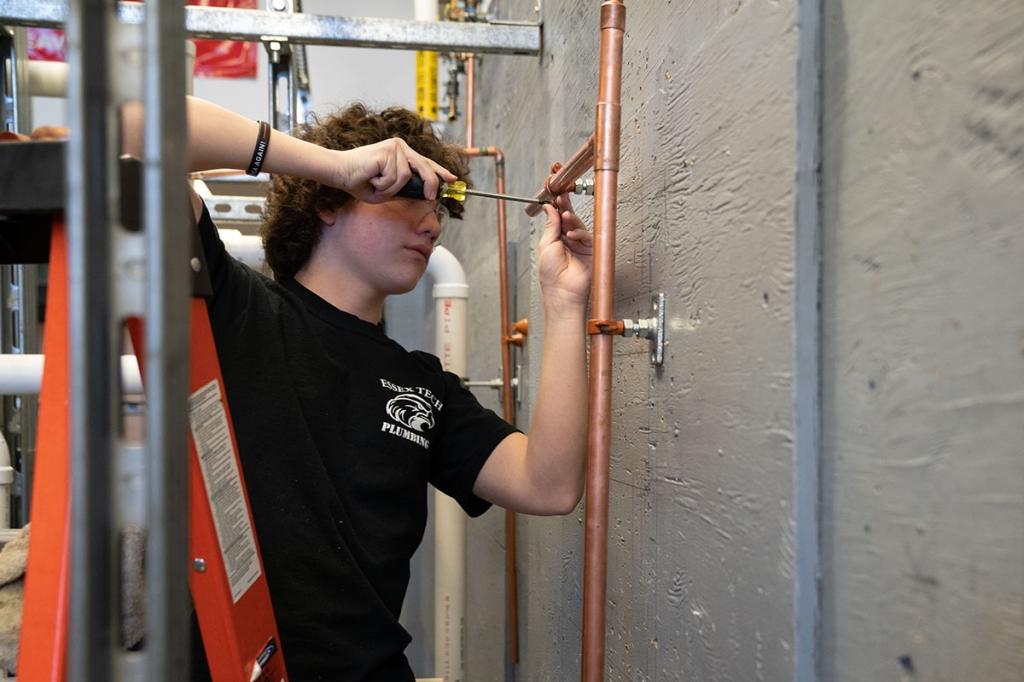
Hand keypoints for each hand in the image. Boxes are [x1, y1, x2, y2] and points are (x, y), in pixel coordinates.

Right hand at [335, 138, 455, 203]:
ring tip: (376, 183)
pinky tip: (372, 178)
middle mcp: (399, 146)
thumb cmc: (360, 181)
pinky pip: (395, 177)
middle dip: (431, 183)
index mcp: (400, 152)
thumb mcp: (388, 188)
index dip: (439, 171)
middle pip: (424, 166)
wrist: (339, 172)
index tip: (452, 178)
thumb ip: (404, 189)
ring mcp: (394, 147)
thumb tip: (424, 194)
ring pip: (406, 177)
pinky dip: (384, 185)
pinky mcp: (387, 152)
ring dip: (391, 188)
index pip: (424, 162)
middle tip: (433, 196)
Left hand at [538, 194, 592, 309]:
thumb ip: (551, 225)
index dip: (558, 206)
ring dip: (572, 219)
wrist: (562, 291)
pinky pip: (587, 236)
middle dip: (565, 207)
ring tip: (565, 217)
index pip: (559, 218)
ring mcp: (581, 245)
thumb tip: (549, 208)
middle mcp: (569, 240)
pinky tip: (572, 235)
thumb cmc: (551, 274)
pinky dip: (580, 233)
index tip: (556, 195)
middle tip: (562, 197)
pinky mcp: (591, 250)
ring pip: (579, 225)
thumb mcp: (546, 244)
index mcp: (557, 238)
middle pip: (569, 219)